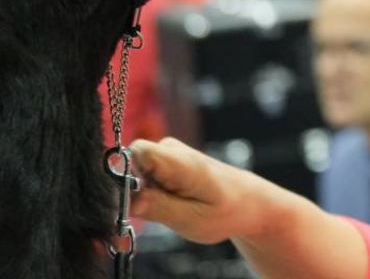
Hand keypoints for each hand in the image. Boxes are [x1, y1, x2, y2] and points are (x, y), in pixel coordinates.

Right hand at [130, 137, 273, 243]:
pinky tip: (172, 203)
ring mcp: (167, 152)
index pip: (136, 152)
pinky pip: (143, 176)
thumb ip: (159, 208)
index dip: (125, 176)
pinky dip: (151, 194)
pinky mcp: (164, 160)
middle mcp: (171, 149)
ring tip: (174, 207)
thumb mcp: (192, 219)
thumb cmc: (224, 211)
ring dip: (145, 195)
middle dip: (134, 192)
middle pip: (130, 165)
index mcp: (180, 161)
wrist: (244, 200)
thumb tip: (129, 200)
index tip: (136, 200)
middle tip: (162, 211)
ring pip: (134, 174)